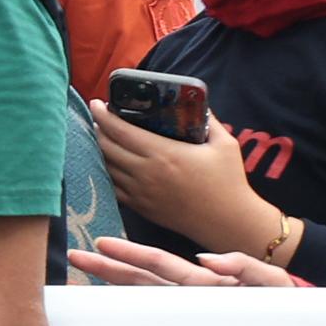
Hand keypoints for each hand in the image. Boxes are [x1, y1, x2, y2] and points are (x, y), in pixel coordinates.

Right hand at [71, 235, 294, 325]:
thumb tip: (203, 259)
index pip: (159, 262)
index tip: (102, 243)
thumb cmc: (286, 313)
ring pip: (139, 313)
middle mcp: (186, 300)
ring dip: (111, 307)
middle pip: (139, 281)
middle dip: (108, 268)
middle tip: (77, 257)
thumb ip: (244, 266)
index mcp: (203, 281)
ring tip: (84, 302)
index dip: (130, 251)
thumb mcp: (274, 282)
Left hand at [86, 100, 278, 253]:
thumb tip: (199, 104)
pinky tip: (109, 164)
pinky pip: (112, 187)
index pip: (120, 130)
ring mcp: (140, 192)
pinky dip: (106, 172)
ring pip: (106, 166)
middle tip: (100, 119)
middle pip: (106, 146)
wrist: (227, 221)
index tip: (96, 104)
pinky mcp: (140, 207)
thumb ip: (209, 121)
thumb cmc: (229, 181)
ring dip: (99, 150)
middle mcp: (146, 172)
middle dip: (98, 129)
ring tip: (102, 138)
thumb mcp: (224, 144)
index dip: (103, 115)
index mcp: (163, 153)